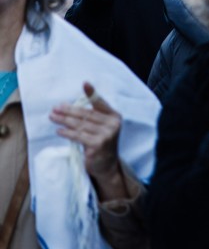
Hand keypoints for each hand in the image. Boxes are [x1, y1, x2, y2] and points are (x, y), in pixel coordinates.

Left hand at [49, 82, 127, 200]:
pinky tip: (59, 130)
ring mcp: (106, 135)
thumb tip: (68, 106)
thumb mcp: (101, 127)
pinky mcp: (97, 145)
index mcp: (114, 116)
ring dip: (64, 120)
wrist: (107, 164)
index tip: (85, 84)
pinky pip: (78, 136)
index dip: (92, 93)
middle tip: (55, 108)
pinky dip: (67, 133)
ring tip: (53, 117)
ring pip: (80, 125)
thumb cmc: (101, 142)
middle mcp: (113, 124)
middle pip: (86, 114)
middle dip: (69, 110)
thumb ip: (91, 116)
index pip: (101, 103)